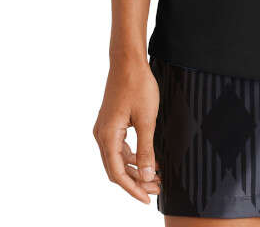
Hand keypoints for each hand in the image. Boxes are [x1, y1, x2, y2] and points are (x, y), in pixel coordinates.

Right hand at [93, 59, 162, 203]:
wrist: (128, 61)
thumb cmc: (137, 85)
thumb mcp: (147, 119)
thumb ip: (146, 149)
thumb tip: (148, 175)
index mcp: (107, 136)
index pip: (118, 173)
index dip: (133, 189)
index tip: (147, 198)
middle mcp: (101, 135)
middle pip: (116, 169)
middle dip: (136, 181)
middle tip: (157, 188)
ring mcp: (105, 129)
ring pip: (118, 159)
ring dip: (135, 169)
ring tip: (156, 176)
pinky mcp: (110, 123)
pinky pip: (119, 147)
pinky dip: (132, 156)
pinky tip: (148, 159)